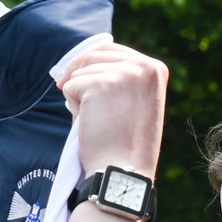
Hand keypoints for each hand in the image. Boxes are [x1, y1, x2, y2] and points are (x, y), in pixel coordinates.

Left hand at [54, 38, 167, 180]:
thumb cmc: (124, 144)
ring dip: (78, 93)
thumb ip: (119, 79)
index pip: (112, 50)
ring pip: (81, 70)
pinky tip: (89, 124)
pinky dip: (73, 106)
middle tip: (65, 89)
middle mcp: (144, 66)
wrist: (123, 172)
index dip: (90, 62)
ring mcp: (124, 74)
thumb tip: (83, 61)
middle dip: (76, 71)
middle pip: (94, 53)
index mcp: (155, 68)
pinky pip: (70, 86)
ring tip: (95, 120)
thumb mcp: (133, 102)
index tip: (77, 76)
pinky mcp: (101, 85)